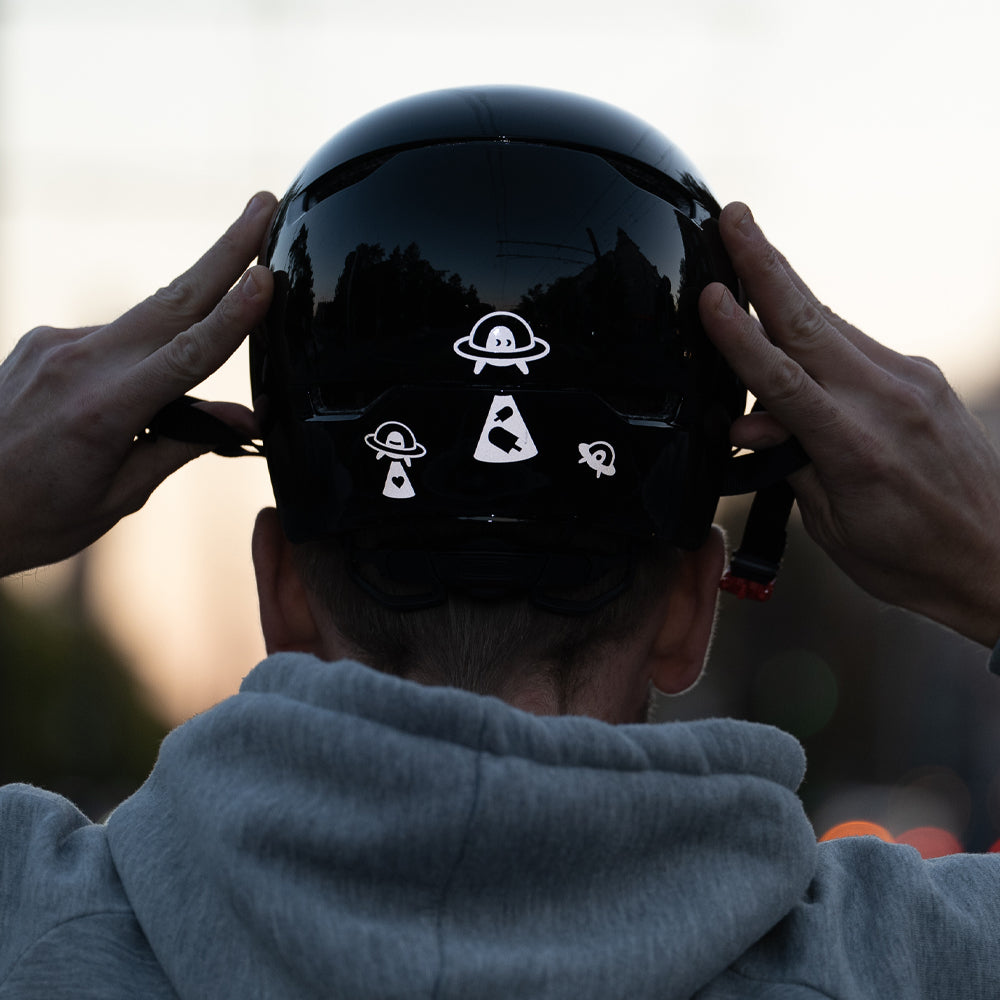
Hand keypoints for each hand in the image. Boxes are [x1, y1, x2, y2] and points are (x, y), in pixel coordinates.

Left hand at [0, 191, 276, 576]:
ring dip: (189, 317)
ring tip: (210, 334)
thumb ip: (180, 444)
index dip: (234, 315)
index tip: (265, 275)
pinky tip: (130, 391)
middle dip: (226, 250)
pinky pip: (112, 338)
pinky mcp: (41, 342)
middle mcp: (78, 364)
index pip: (188, 354)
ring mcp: (55, 345)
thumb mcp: (119, 496)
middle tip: (264, 204)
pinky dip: (140, 355)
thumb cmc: (34, 515)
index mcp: (104, 411)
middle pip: (172, 299)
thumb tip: (240, 419)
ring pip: (145, 322)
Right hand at [701, 202, 999, 647]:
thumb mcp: (834, 525)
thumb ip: (791, 463)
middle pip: (810, 320)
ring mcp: (914, 383)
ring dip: (786, 290)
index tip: (710, 294)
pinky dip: (819, 335)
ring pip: (833, 326)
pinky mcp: (926, 379)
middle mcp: (889, 403)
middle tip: (734, 215)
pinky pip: (858, 346)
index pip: (782, 380)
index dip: (740, 337)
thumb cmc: (911, 558)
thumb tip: (750, 424)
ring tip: (749, 253)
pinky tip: (794, 330)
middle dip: (766, 263)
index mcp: (857, 450)